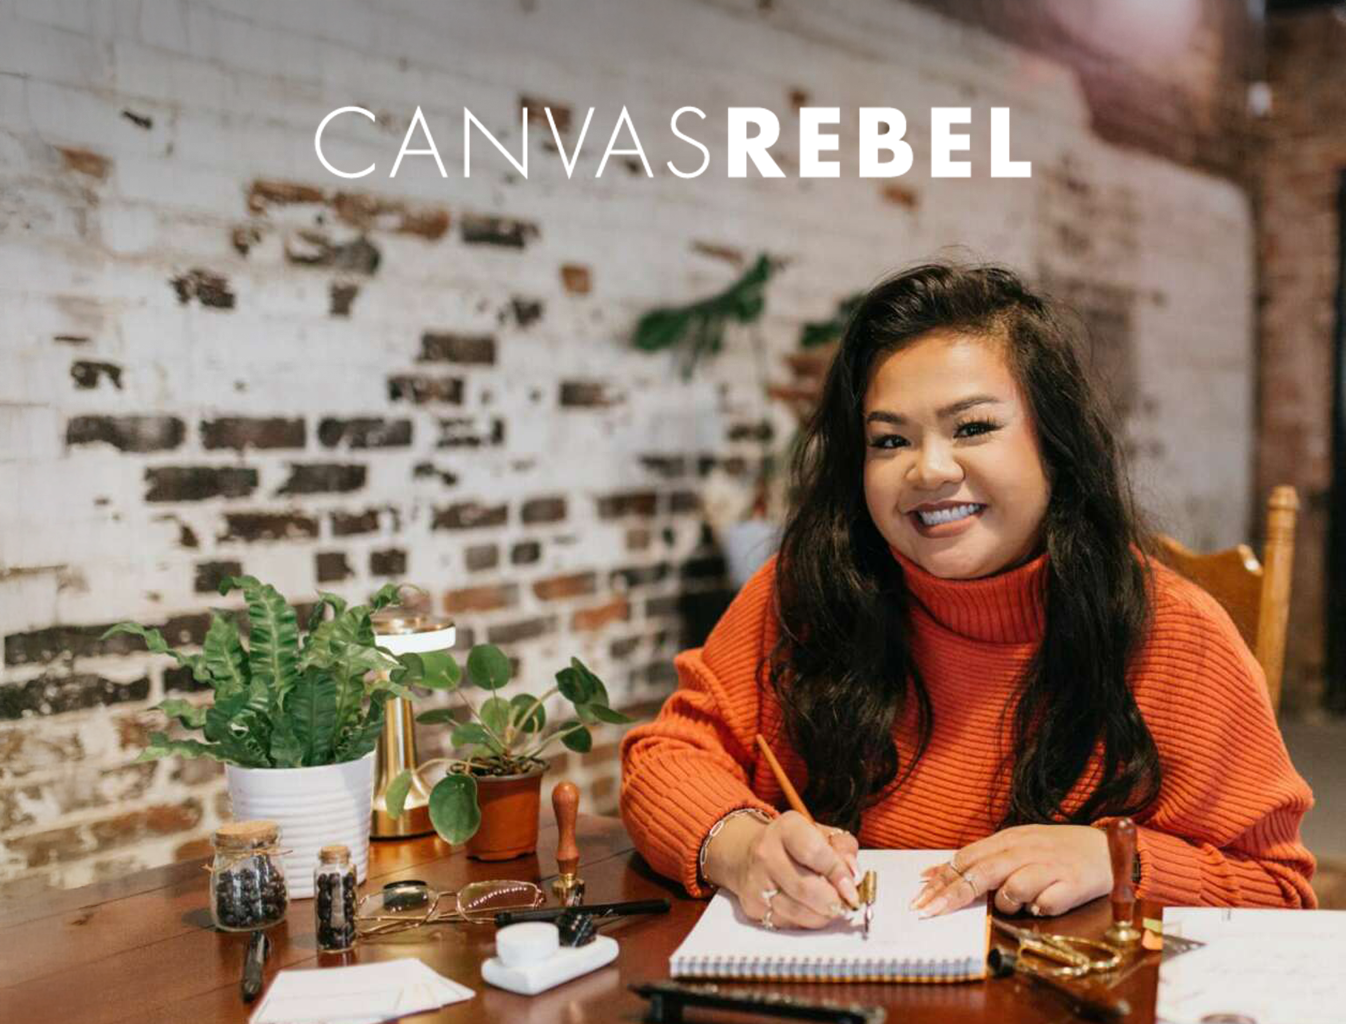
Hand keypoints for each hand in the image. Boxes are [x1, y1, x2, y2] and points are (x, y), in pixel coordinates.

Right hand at [705, 811, 859, 929]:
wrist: (750, 854)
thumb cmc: (795, 845)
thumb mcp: (822, 834)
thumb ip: (843, 849)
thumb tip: (853, 875)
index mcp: (787, 828)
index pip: (814, 853)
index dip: (837, 874)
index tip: (852, 889)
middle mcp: (766, 852)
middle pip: (805, 887)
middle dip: (832, 901)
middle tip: (846, 904)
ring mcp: (756, 881)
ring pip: (797, 910)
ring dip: (822, 915)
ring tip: (832, 909)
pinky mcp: (752, 905)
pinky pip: (787, 922)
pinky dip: (806, 921)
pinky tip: (812, 911)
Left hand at [911, 824, 1110, 918]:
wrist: (1104, 848)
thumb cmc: (1054, 850)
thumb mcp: (1015, 846)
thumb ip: (979, 858)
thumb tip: (934, 873)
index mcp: (1009, 839)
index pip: (967, 858)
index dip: (942, 879)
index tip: (920, 899)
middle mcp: (1026, 850)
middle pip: (981, 873)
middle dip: (951, 895)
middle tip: (929, 913)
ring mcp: (1049, 866)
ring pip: (1012, 889)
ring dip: (1008, 903)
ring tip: (1020, 902)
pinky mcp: (1072, 884)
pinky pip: (1044, 904)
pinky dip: (1040, 908)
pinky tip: (1046, 901)